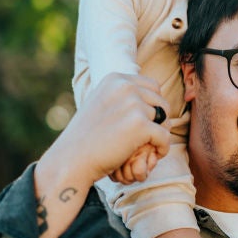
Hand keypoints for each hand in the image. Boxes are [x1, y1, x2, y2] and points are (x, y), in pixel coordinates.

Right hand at [38, 73, 170, 188]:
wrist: (72, 159)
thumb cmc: (86, 136)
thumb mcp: (101, 103)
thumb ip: (122, 96)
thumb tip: (151, 93)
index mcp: (115, 79)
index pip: (152, 86)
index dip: (153, 106)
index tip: (145, 122)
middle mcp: (125, 87)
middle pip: (161, 101)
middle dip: (159, 120)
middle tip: (149, 137)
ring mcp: (133, 105)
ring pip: (164, 119)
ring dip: (159, 135)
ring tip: (147, 147)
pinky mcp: (140, 125)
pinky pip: (165, 136)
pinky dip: (162, 148)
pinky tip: (153, 155)